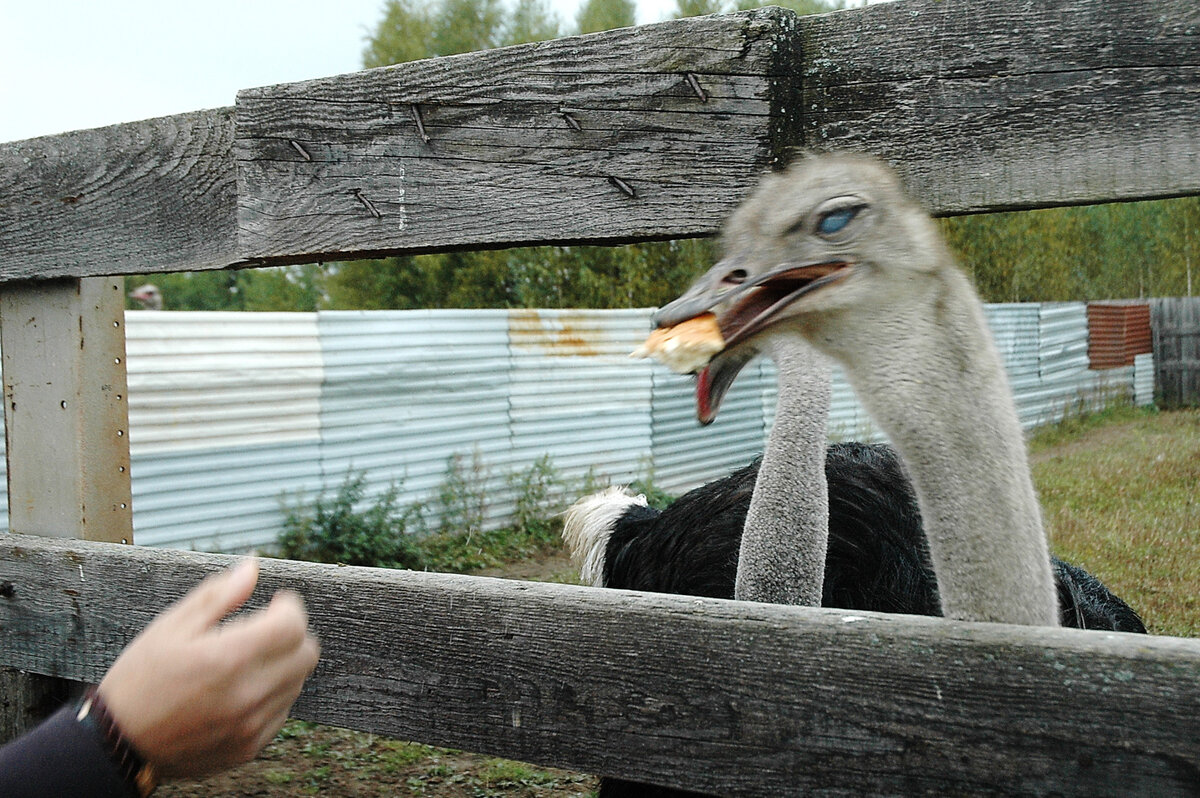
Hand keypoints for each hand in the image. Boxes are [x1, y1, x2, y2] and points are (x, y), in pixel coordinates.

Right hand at [98, 559, 319, 778]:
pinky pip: (282, 713)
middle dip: (292, 634)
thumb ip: (218, 594)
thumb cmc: (140, 680)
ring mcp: (251, 725)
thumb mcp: (171, 627)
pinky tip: (241, 690)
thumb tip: (252, 566)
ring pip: (297, 683)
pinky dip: (272, 696)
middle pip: (306, 654)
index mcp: (228, 658)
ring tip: (246, 661)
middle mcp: (247, 694)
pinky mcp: (249, 747)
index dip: (290, 608)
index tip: (277, 603)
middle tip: (265, 629)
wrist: (117, 744)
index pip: (294, 626)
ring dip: (283, 665)